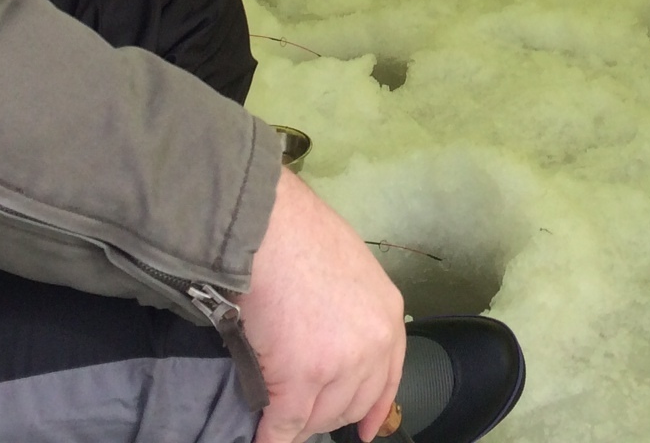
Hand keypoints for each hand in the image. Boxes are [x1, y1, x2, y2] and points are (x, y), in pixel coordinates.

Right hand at [242, 169, 406, 442]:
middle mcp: (373, 343)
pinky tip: (261, 437)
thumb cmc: (299, 236)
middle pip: (352, 403)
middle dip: (325, 414)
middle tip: (298, 410)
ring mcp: (340, 363)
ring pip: (318, 416)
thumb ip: (352, 312)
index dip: (375, 409)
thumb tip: (330, 341)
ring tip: (277, 415)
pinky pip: (285, 423)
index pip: (388, 377)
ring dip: (297, 422)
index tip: (367, 430)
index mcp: (388, 315)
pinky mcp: (303, 377)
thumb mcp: (350, 270)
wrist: (270, 227)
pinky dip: (271, 436)